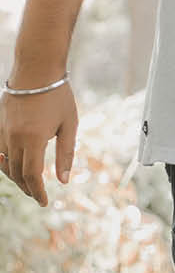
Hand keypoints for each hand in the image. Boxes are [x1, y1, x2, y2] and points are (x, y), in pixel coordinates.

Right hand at [0, 84, 77, 207]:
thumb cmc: (57, 96)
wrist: (36, 70)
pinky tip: (13, 166)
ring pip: (4, 163)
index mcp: (34, 139)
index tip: (44, 202)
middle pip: (16, 173)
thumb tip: (64, 181)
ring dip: (15, 177)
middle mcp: (14, 137)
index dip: (37, 192)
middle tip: (38, 196)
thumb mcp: (69, 126)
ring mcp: (2, 130)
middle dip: (27, 188)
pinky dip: (4, 162)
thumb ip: (66, 154)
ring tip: (28, 184)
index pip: (32, 176)